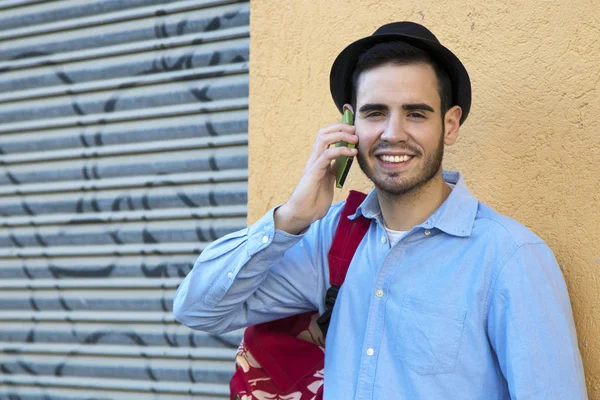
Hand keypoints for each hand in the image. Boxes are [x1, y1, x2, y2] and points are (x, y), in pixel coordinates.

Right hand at [274, 105, 357, 233]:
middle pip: (324, 133)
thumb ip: (333, 172)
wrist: (303, 214)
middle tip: (355, 129)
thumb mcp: (328, 183)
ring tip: (354, 138)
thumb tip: (342, 165)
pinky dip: (341, 151)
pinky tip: (351, 153)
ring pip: (323, 138)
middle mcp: (315, 159)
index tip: (353, 129)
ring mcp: (313, 164)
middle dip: (340, 127)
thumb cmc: (314, 201)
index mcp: (318, 161)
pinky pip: (327, 155)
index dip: (339, 129)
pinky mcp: (314, 171)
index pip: (326, 137)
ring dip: (341, 134)